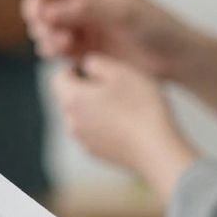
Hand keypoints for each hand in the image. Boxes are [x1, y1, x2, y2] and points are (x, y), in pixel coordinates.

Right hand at [0, 0, 192, 78]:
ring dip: (44, 34)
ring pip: (43, 24)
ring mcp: (80, 24)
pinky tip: (62, 53)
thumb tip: (45, 13)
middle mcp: (81, 0)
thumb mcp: (122, 12)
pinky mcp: (81, 47)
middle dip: (36, 12)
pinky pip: (51, 44)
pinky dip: (50, 48)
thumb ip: (83, 10)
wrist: (173, 59)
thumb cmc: (155, 27)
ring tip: (63, 45)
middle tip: (45, 26)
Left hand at [52, 55, 197, 199]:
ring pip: (81, 116)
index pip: (59, 77)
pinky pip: (93, 132)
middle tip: (114, 85)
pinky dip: (103, 125)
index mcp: (72, 99)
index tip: (97, 69)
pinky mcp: (96, 153)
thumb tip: (85, 64)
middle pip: (69, 97)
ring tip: (123, 105)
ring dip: (95, 107)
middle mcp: (71, 122)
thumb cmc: (140, 106)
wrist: (156, 150)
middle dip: (86, 88)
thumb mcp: (121, 72)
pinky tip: (127, 124)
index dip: (75, 68)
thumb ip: (96, 63)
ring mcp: (82, 140)